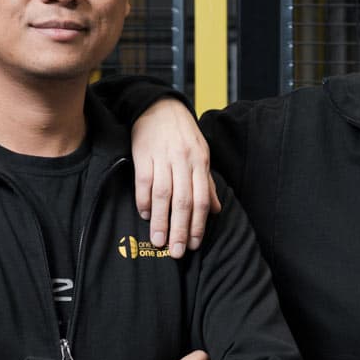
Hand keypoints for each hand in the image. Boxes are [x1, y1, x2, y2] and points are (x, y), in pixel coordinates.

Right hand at [131, 98, 221, 258]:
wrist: (160, 106)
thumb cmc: (184, 135)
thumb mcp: (202, 155)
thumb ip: (207, 184)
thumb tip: (216, 210)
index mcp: (200, 162)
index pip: (201, 199)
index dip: (198, 224)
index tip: (195, 244)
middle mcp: (183, 161)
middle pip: (182, 201)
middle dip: (180, 229)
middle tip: (177, 252)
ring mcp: (163, 157)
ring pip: (163, 195)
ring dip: (160, 221)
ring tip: (158, 241)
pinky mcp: (143, 154)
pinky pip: (144, 182)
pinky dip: (144, 200)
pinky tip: (145, 215)